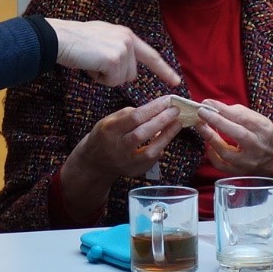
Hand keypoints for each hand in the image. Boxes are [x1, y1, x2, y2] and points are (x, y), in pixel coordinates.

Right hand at [47, 19, 183, 88]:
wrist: (60, 38)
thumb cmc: (76, 41)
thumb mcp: (104, 39)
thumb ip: (119, 50)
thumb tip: (125, 68)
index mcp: (127, 35)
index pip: (151, 56)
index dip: (164, 70)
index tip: (176, 82)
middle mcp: (128, 40)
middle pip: (131, 74)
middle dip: (114, 75)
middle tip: (96, 63)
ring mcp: (123, 49)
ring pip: (121, 79)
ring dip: (105, 77)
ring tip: (91, 62)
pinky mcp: (114, 59)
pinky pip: (111, 81)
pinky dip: (99, 79)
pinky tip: (89, 66)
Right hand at [55, 97, 184, 224]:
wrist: (95, 162)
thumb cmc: (104, 136)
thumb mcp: (109, 120)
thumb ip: (128, 114)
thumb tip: (153, 109)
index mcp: (109, 130)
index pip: (134, 117)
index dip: (153, 108)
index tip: (167, 100)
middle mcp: (117, 148)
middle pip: (142, 134)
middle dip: (162, 121)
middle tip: (176, 111)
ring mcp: (126, 162)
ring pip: (150, 151)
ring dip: (166, 136)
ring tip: (177, 124)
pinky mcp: (134, 171)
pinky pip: (152, 160)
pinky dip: (160, 147)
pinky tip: (167, 137)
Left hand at [196, 99, 272, 186]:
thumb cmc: (263, 134)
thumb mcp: (256, 118)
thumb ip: (236, 112)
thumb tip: (211, 105)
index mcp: (263, 130)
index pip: (244, 118)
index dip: (224, 110)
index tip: (208, 103)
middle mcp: (257, 147)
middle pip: (238, 134)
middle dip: (217, 122)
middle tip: (201, 111)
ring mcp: (249, 162)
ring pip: (227, 154)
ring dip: (211, 138)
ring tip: (200, 125)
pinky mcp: (240, 172)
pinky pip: (222, 166)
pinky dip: (212, 155)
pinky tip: (208, 144)